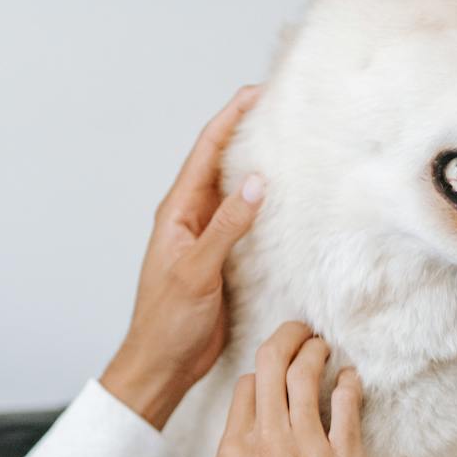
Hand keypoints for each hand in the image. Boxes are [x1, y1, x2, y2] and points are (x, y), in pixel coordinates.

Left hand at [101, 87, 265, 429]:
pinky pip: (247, 220)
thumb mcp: (197, 271)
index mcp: (177, 212)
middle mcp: (192, 217)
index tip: (258, 93)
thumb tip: (256, 183)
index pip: (206, 152)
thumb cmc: (168, 322)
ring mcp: (208, 236)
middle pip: (222, 162)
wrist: (163, 364)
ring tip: (293, 140)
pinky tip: (290, 197)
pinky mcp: (224, 257)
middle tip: (284, 107)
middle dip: (248, 131)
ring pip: (237, 189)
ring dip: (260, 165)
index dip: (231, 118)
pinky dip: (267, 203)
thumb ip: (225, 227)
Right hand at [214, 322, 370, 456]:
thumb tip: (249, 441)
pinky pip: (348, 406)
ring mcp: (307, 450)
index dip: (263, 371)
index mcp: (233, 451)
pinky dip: (349, 383)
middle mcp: (266, 441)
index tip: (276, 367)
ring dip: (317, 352)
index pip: (246, 387)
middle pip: (273, 365)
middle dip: (288, 338)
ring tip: (325, 347)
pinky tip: (351, 378)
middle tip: (302, 331)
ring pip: (307, 375)